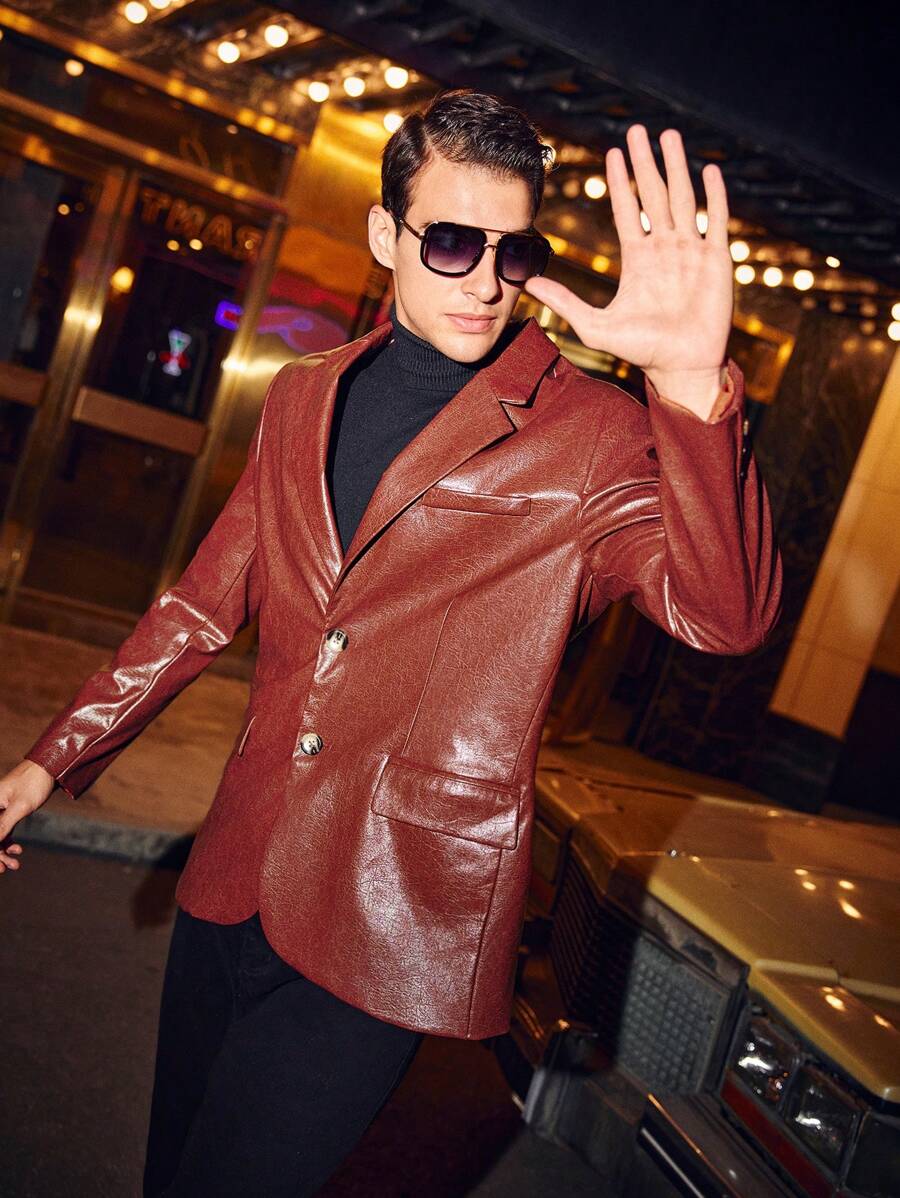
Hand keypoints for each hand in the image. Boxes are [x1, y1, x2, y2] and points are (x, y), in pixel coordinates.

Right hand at [0, 760, 54, 872]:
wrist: (49, 768)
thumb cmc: (34, 783)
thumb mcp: (19, 807)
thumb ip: (2, 825)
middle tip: (7, 868)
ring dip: (3, 850)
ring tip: (15, 863)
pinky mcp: (8, 811)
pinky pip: (3, 830)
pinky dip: (8, 841)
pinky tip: (17, 850)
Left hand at [525, 124, 733, 416]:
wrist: (680, 367)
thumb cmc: (641, 350)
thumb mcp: (594, 324)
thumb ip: (564, 301)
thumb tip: (526, 283)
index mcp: (639, 259)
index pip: (627, 210)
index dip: (620, 181)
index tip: (613, 152)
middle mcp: (665, 249)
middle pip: (653, 195)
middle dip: (645, 162)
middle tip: (637, 129)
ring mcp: (691, 252)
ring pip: (683, 198)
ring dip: (676, 167)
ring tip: (669, 136)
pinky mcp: (716, 261)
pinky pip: (716, 221)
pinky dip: (714, 196)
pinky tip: (710, 170)